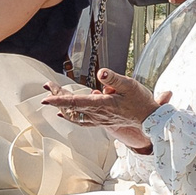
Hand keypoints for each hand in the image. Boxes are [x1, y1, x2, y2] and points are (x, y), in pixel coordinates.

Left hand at [44, 68, 165, 137]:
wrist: (149, 120)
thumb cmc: (140, 101)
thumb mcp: (130, 85)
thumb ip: (114, 79)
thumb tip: (101, 73)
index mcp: (102, 104)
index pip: (76, 102)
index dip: (60, 99)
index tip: (46, 96)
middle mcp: (97, 114)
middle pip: (72, 108)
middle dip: (57, 97)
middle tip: (47, 86)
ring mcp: (98, 120)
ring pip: (74, 115)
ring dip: (62, 106)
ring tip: (52, 96)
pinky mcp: (101, 121)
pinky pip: (81, 121)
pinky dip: (70, 117)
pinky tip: (64, 114)